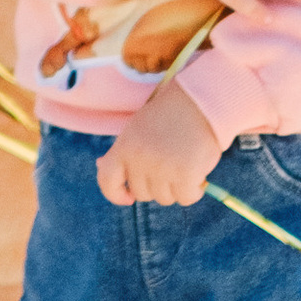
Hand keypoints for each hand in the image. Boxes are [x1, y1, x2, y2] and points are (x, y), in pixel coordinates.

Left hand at [96, 81, 218, 206]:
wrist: (199, 101)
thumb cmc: (168, 116)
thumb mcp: (137, 129)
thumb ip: (122, 151)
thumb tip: (101, 166)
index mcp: (124, 146)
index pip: (107, 181)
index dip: (115, 195)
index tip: (129, 198)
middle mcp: (139, 159)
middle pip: (142, 194)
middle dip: (155, 185)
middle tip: (169, 164)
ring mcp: (161, 168)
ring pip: (165, 198)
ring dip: (176, 187)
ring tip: (183, 162)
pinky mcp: (184, 175)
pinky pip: (186, 198)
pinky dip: (193, 191)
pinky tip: (197, 173)